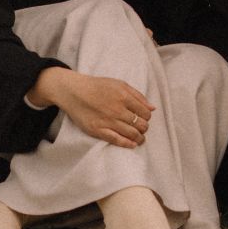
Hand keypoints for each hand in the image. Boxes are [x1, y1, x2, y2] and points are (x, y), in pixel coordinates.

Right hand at [26, 69, 154, 147]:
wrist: (74, 91)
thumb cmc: (98, 87)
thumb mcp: (119, 84)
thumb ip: (137, 95)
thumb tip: (153, 108)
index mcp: (124, 96)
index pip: (145, 113)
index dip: (147, 118)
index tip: (145, 119)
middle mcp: (117, 109)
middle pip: (140, 125)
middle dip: (144, 128)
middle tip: (142, 129)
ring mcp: (108, 121)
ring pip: (131, 134)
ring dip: (139, 138)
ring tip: (140, 139)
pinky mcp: (98, 130)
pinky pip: (117, 140)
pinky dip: (127, 144)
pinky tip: (132, 144)